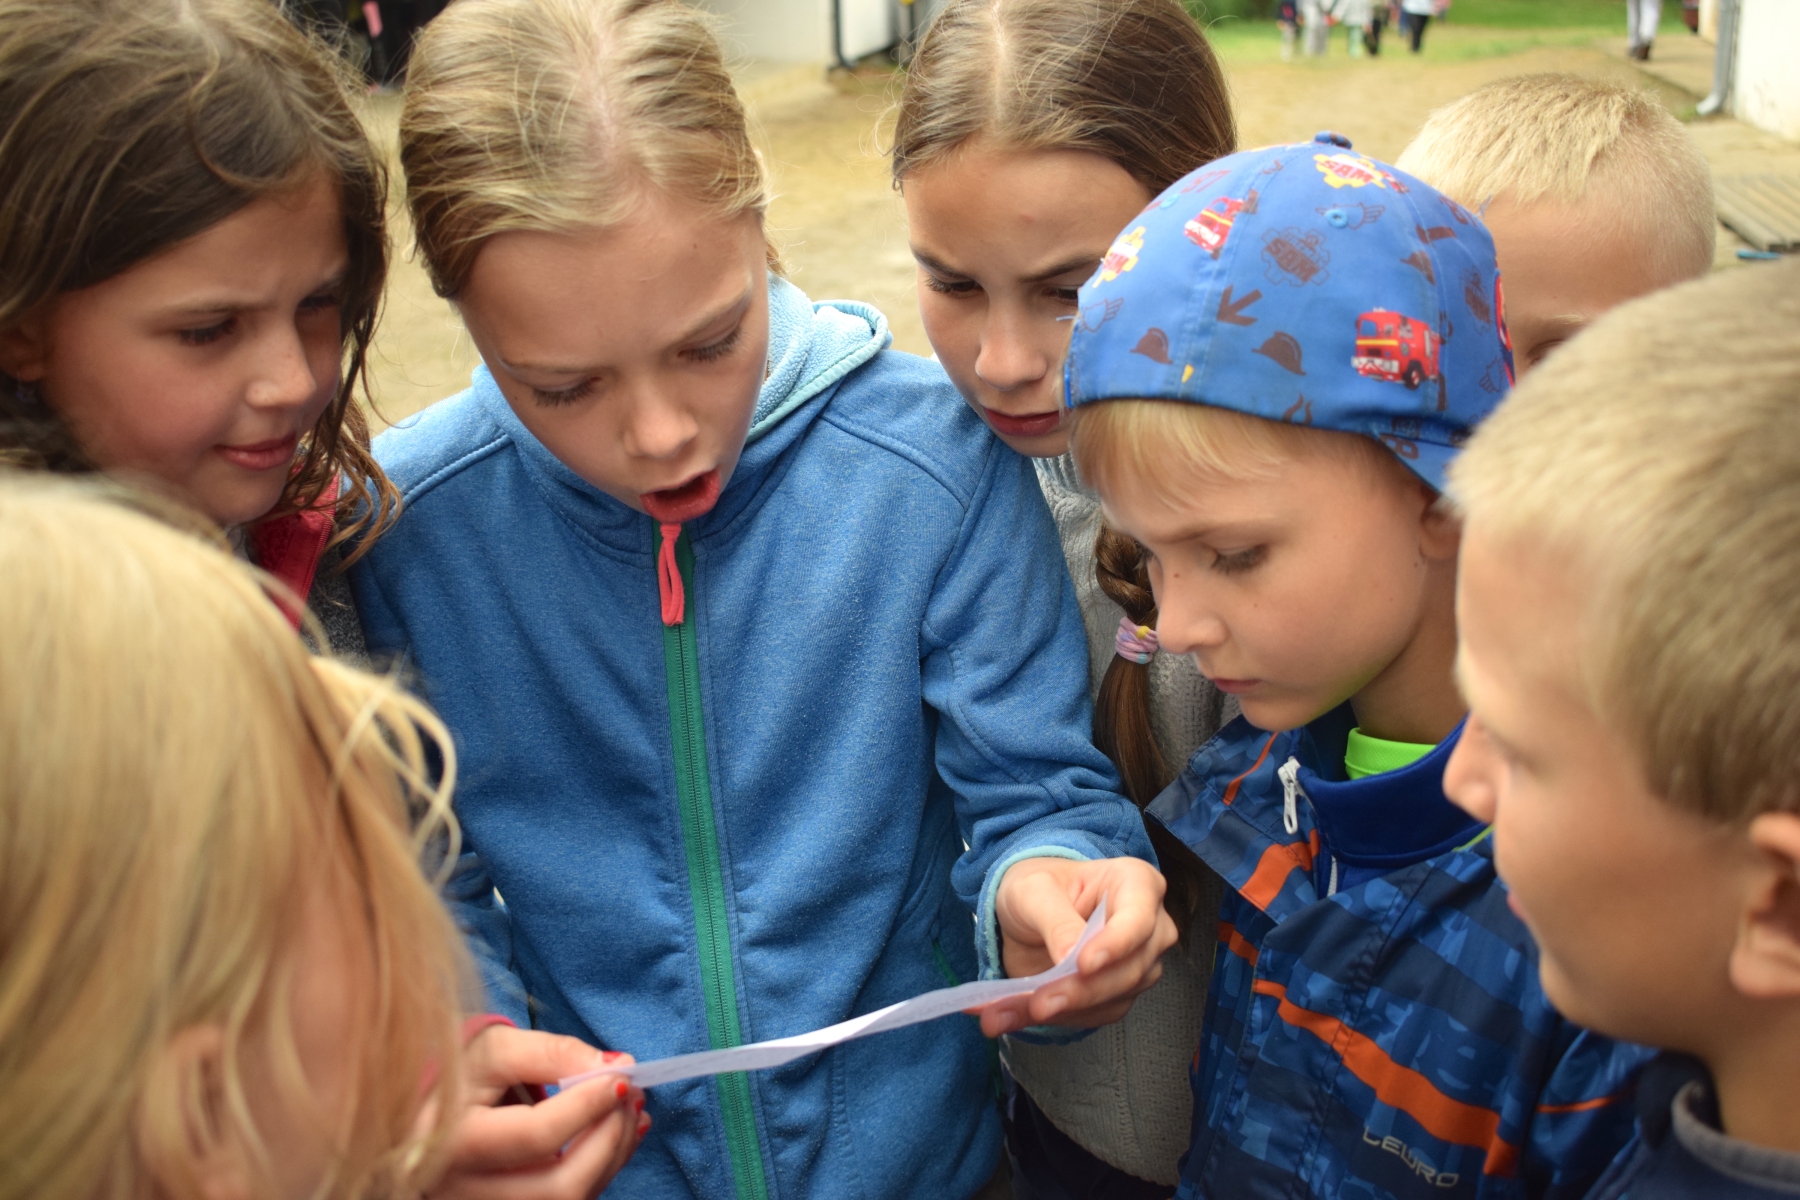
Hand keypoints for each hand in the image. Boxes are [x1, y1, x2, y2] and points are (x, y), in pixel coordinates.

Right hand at [427, 1025, 646, 1198]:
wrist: (423, 1116)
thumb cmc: (460, 1076)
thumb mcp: (494, 1048)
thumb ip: (552, 1052)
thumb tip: (614, 1067)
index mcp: (450, 1142)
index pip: (535, 1135)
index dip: (588, 1106)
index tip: (622, 1076)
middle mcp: (462, 1191)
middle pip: (558, 1185)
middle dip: (609, 1138)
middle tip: (632, 1095)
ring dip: (614, 1156)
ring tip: (632, 1111)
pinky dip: (603, 1170)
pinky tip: (616, 1135)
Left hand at [974, 856, 1175, 1037]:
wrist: (1026, 915)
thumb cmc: (1038, 889)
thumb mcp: (1033, 890)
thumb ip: (1055, 920)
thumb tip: (1070, 957)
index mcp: (1136, 883)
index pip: (1139, 919)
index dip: (1115, 944)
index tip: (1083, 964)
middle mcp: (1149, 927)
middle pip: (1129, 969)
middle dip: (1081, 989)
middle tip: (1039, 1002)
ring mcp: (1139, 964)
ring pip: (1115, 999)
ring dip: (1062, 1010)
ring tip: (1010, 1009)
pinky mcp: (1120, 995)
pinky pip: (1095, 1015)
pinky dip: (1054, 1018)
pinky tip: (1017, 1013)